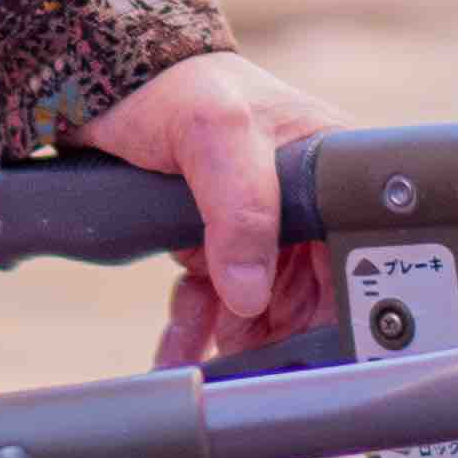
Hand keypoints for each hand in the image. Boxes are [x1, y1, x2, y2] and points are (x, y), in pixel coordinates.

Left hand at [80, 48, 341, 366]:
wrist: (103, 81)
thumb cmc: (174, 84)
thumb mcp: (213, 130)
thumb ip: (241, 206)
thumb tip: (251, 292)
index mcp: (329, 169)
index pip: (354, 260)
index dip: (336, 314)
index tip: (302, 357)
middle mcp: (304, 204)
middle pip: (312, 301)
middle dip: (275, 344)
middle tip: (240, 376)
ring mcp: (260, 227)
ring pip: (262, 314)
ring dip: (232, 348)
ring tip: (196, 367)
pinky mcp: (219, 243)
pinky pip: (220, 307)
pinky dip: (198, 333)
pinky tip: (174, 351)